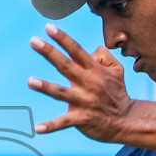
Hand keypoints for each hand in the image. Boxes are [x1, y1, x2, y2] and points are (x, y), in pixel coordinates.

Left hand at [28, 24, 133, 139]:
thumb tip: (91, 50)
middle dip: (49, 52)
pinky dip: (51, 126)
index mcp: (94, 70)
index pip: (76, 50)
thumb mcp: (117, 70)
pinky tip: (37, 128)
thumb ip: (104, 56)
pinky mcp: (81, 119)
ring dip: (45, 87)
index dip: (62, 38)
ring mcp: (84, 101)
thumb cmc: (117, 93)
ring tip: (30, 81)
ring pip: (61, 93)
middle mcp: (88, 83)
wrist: (125, 121)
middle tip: (33, 41)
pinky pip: (63, 122)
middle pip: (65, 65)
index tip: (48, 27)